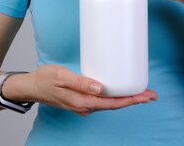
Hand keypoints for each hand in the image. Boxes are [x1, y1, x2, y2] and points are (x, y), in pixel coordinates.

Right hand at [28, 64, 157, 116]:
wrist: (31, 86)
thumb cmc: (44, 79)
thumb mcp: (61, 76)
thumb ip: (80, 83)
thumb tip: (99, 88)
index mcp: (83, 102)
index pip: (113, 103)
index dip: (132, 100)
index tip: (146, 96)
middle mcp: (86, 107)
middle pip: (115, 104)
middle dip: (135, 100)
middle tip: (152, 95)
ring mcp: (84, 105)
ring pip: (110, 103)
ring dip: (127, 98)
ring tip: (141, 93)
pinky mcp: (82, 100)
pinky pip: (103, 100)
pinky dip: (116, 97)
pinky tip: (120, 91)